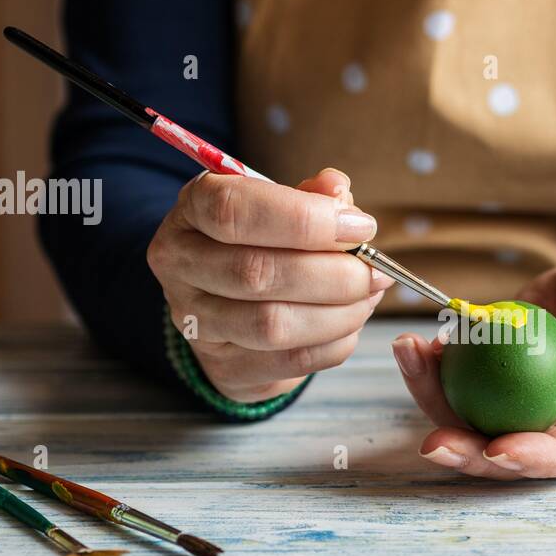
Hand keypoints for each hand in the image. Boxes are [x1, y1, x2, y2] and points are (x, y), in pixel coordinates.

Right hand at [148, 168, 391, 401]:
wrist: (232, 302)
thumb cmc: (263, 241)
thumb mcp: (280, 203)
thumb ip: (312, 195)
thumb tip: (338, 191)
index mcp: (192, 209)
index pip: (233, 210)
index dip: (305, 219)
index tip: (360, 227)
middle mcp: (181, 264)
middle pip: (257, 273)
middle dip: (334, 274)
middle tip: (375, 270)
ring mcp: (195, 320)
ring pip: (272, 324)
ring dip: (338, 312)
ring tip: (368, 296)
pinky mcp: (224, 364)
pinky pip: (291, 360)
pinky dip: (335, 342)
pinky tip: (351, 322)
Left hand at [392, 230, 555, 477]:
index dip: (541, 458)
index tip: (499, 449)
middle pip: (522, 452)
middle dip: (473, 456)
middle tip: (434, 443)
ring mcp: (536, 403)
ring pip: (482, 423)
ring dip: (439, 404)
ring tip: (411, 361)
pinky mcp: (505, 380)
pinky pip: (467, 384)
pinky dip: (439, 370)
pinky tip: (419, 346)